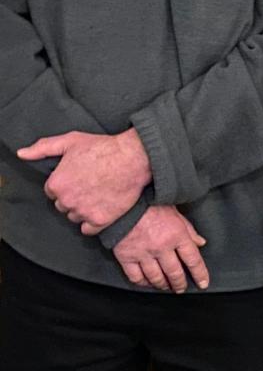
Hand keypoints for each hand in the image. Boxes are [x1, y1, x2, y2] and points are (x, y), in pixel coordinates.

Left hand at [18, 128, 151, 232]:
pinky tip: (101, 208)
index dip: (65, 184)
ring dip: (82, 210)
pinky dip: (93, 222)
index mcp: (57, 183)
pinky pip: (88, 229)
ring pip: (75, 217)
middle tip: (89, 185)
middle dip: (73, 197)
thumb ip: (43, 148)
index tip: (78, 178)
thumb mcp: (70, 141)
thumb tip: (21, 154)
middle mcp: (67, 200)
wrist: (133, 158)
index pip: (52, 192)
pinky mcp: (100, 220)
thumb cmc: (102, 148)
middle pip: (63, 206)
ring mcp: (83, 212)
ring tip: (97, 195)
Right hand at [113, 205, 208, 292]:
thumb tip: (200, 243)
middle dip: (180, 283)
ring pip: (156, 278)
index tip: (203, 283)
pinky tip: (147, 282)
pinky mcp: (126, 257)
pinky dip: (143, 283)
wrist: (122, 200)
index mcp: (176, 234)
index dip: (200, 274)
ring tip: (166, 286)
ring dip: (163, 285)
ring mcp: (143, 253)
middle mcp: (162, 247)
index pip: (193, 260)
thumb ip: (188, 230)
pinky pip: (136, 277)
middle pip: (175, 273)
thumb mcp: (175, 211)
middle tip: (181, 288)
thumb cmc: (149, 202)